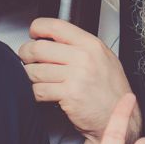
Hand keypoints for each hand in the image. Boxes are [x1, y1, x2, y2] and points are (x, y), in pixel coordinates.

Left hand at [20, 18, 139, 143]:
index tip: (33, 33)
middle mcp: (83, 58)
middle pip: (39, 48)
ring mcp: (76, 76)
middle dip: (25, 53)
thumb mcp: (103, 58)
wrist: (118, 116)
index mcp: (91, 45)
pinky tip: (40, 92)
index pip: (56, 26)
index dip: (38, 28)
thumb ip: (80, 46)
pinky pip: (39, 90)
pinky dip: (34, 92)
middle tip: (26, 58)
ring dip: (29, 75)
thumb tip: (53, 38)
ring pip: (35, 70)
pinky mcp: (68, 95)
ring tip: (35, 77)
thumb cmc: (111, 90)